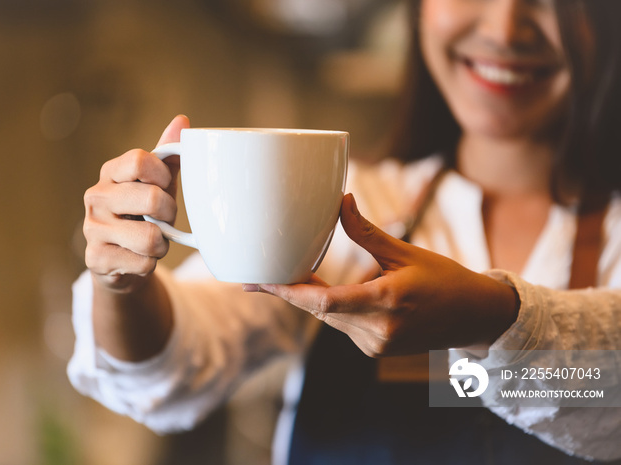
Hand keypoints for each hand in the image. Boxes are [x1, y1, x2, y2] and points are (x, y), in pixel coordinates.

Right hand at [83, 115, 189, 291]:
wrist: (121, 263)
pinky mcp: (96, 259)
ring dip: (162, 244)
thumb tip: (182, 120)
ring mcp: (92, 229)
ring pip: (150, 237)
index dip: (163, 174)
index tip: (166, 185)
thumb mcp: (158, 185)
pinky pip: (142, 262)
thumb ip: (169, 156)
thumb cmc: (144, 216)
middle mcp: (96, 197)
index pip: (139, 160)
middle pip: (151, 199)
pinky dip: (150, 263)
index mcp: (111, 173)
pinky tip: (139, 258)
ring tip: (154, 242)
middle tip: (166, 220)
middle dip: (170, 213)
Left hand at [256, 194, 519, 356]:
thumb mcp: (407, 252)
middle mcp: (378, 331)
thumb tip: (341, 202)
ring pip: (329, 318)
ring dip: (309, 299)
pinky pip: (342, 325)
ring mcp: (377, 345)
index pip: (325, 302)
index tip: (260, 282)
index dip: (288, 292)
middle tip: (256, 276)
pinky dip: (329, 307)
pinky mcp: (376, 349)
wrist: (474, 318)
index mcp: (386, 303)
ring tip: (281, 277)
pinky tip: (318, 291)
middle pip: (320, 310)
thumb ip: (366, 233)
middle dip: (290, 292)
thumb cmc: (446, 280)